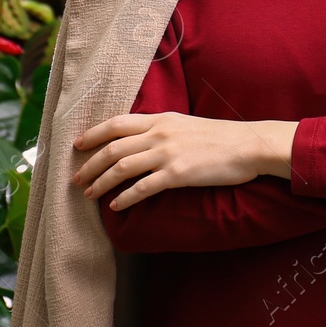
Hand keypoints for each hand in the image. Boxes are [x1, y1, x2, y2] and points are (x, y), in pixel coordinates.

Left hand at [71, 113, 297, 210]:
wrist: (249, 145)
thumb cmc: (221, 137)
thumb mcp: (186, 125)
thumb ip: (163, 130)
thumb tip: (142, 141)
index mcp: (161, 119)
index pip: (117, 123)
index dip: (93, 134)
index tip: (77, 145)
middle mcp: (159, 134)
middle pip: (113, 147)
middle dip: (90, 164)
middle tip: (76, 178)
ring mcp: (167, 153)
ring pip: (122, 167)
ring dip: (101, 182)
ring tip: (89, 194)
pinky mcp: (178, 174)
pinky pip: (142, 188)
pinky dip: (125, 198)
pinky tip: (116, 207)